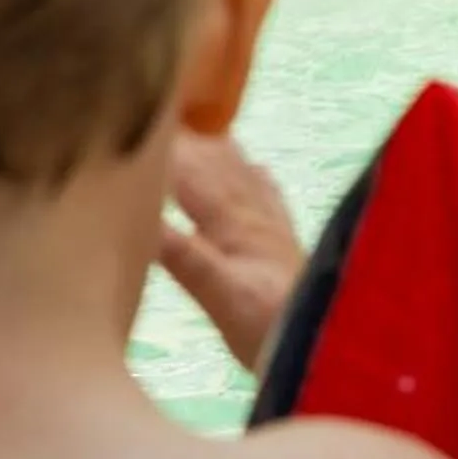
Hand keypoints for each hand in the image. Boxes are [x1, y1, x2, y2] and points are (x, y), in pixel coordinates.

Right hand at [157, 132, 305, 374]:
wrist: (327, 347)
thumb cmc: (269, 328)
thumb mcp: (219, 296)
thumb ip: (183, 255)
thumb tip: (141, 215)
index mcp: (233, 220)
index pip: (188, 167)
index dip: (160, 143)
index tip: (130, 117)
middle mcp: (254, 213)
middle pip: (213, 160)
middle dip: (183, 135)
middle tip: (154, 111)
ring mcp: (272, 226)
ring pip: (240, 172)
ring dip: (215, 148)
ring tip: (194, 124)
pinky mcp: (283, 245)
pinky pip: (267, 197)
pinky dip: (252, 176)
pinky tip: (255, 170)